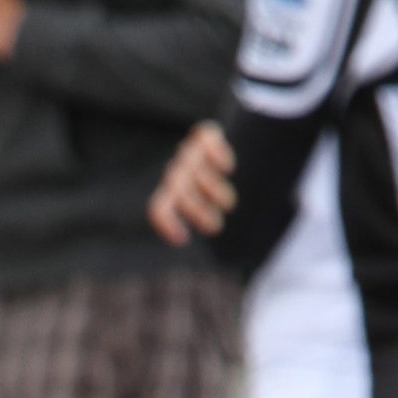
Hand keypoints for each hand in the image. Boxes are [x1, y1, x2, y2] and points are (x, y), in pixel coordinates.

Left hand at [150, 121, 236, 247]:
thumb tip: (219, 261)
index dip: (167, 223)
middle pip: (179, 190)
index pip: (159, 208)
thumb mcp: (213, 222)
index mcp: (172, 195)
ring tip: (228, 206)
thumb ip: (209, 232)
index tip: (183, 240)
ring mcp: (190, 153)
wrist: (238, 160)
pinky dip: (217, 153)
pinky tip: (228, 169)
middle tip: (215, 229)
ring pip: (196, 170)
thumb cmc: (222, 201)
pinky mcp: (206, 136)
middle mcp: (178, 173)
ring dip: (214, 191)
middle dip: (197, 212)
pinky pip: (205, 138)